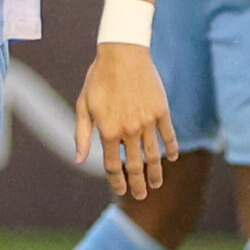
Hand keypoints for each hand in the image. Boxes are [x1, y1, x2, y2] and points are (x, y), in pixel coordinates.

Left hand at [72, 42, 178, 199]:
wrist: (123, 54)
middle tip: (142, 195)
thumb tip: (79, 160)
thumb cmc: (99, 79)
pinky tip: (171, 158)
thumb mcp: (83, 106)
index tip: (121, 191)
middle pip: (134, 166)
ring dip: (156, 172)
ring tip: (157, 184)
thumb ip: (82, 135)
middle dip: (138, 184)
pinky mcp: (161, 111)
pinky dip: (170, 149)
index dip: (117, 182)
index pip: (112, 166)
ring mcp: (147, 122)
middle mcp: (128, 131)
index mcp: (107, 131)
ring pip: (153, 155)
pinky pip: (168, 136)